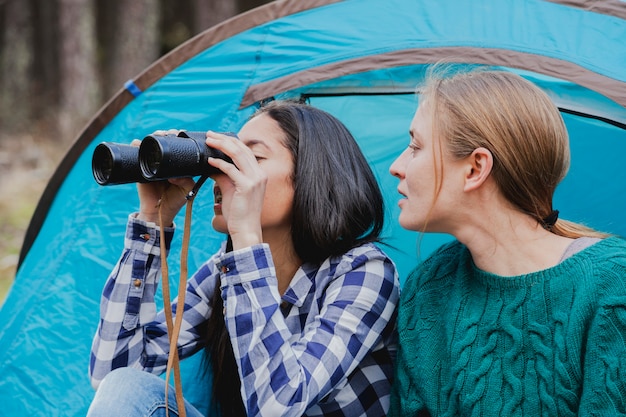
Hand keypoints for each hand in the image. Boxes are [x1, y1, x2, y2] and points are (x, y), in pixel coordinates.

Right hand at [134, 130, 195, 225]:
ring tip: (159, 135)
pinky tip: (139, 142)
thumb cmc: (175, 200)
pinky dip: (136, 144)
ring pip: (150, 143)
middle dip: (166, 133)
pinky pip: (135, 152)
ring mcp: (151, 163)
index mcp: (177, 163)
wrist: (158, 211)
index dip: (178, 136)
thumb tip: (174, 176)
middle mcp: (164, 161)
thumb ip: (186, 181)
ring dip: (154, 135)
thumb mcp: (186, 189)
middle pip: (163, 140)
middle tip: (170, 133)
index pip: (177, 144)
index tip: (181, 132)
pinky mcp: (139, 167)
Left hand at [205, 131, 265, 248]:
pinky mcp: (247, 186)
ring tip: (208, 141)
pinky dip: (219, 163)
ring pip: (238, 154)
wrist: (246, 229)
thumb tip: (211, 166)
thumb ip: (224, 176)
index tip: (216, 137)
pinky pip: (231, 169)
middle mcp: (259, 174)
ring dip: (221, 145)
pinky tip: (209, 160)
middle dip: (224, 139)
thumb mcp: (231, 190)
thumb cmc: (239, 213)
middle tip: (209, 134)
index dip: (231, 141)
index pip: (245, 151)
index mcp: (258, 174)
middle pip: (241, 148)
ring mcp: (255, 179)